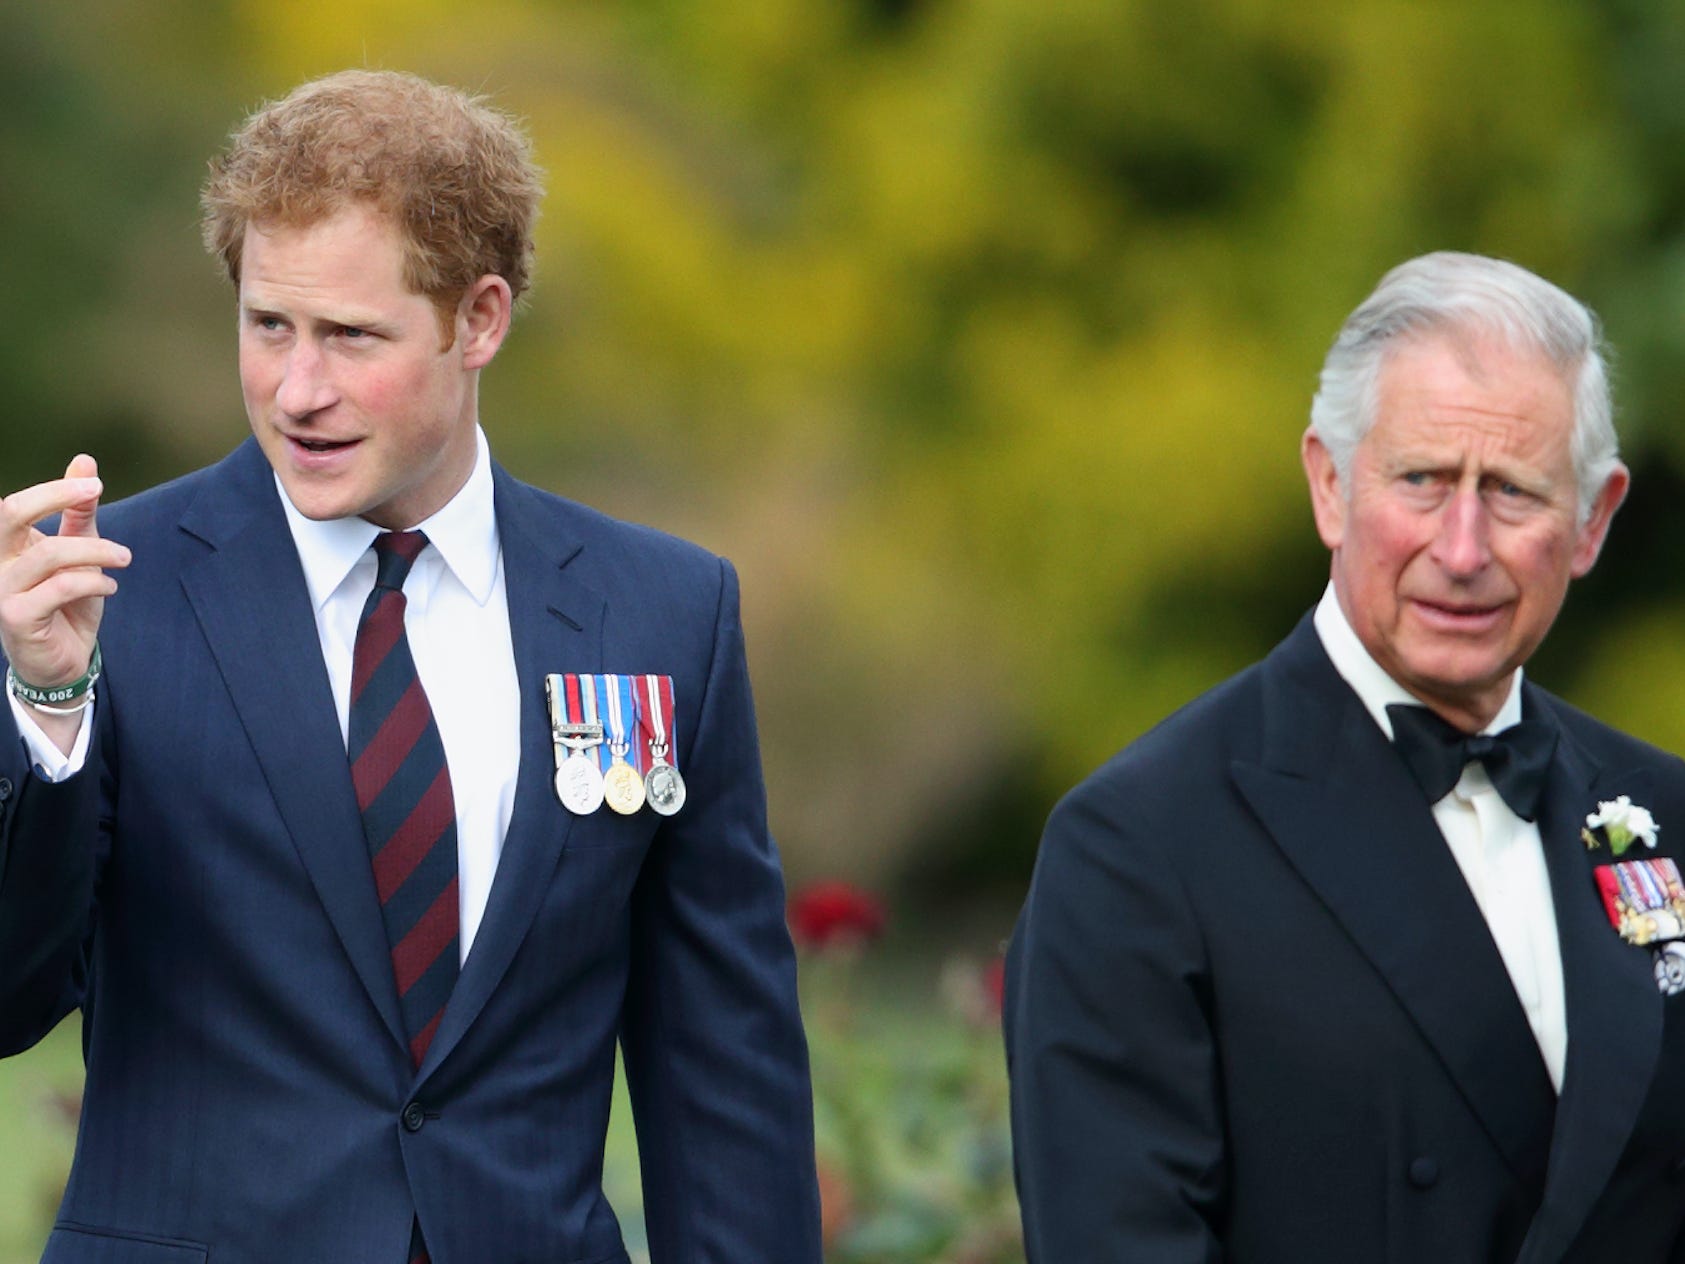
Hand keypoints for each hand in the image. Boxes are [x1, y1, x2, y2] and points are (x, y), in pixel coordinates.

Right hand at [0, 454, 130, 693]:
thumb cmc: (67, 602)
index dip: (53, 489)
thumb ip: (78, 512)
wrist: (64, 659)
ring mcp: (3, 590)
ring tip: (124, 558)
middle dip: (55, 496)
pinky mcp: (17, 617)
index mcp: (7, 543)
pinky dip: (94, 582)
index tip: (94, 483)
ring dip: (96, 550)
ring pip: (49, 553)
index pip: (15, 504)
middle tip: (96, 492)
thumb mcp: (79, 552)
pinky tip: (109, 587)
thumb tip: (83, 461)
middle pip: (10, 514)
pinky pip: (60, 587)